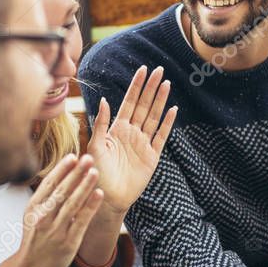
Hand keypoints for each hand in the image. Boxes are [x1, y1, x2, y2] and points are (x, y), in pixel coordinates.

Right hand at [0, 154, 102, 266]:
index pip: (48, 184)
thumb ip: (45, 198)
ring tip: (95, 172)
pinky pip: (81, 221)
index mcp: (33, 208)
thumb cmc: (35, 239)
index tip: (73, 156)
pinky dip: (90, 206)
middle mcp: (43, 217)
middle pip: (61, 191)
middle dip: (76, 173)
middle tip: (88, 157)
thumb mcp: (32, 216)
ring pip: (72, 204)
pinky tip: (99, 194)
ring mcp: (56, 230)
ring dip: (85, 186)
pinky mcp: (68, 242)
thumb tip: (62, 175)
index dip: (61, 170)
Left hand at [87, 65, 177, 213]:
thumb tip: (104, 100)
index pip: (129, 102)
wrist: (106, 196)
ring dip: (160, 101)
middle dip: (151, 88)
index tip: (143, 70)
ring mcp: (143, 144)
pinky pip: (161, 136)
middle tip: (160, 70)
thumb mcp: (94, 145)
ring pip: (154, 117)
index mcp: (117, 128)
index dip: (136, 86)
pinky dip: (167, 123)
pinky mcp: (152, 157)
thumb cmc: (96, 172)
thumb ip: (101, 123)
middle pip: (144, 105)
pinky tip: (172, 110)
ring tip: (166, 84)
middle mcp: (131, 133)